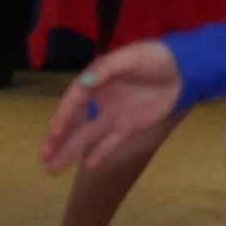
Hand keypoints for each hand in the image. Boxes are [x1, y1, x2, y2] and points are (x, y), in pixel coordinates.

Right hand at [41, 37, 185, 187]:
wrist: (182, 70)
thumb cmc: (155, 58)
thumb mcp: (130, 58)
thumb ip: (107, 70)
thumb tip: (85, 84)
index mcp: (96, 79)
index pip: (74, 100)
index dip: (63, 117)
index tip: (54, 133)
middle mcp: (100, 99)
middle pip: (75, 123)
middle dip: (59, 140)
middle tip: (43, 156)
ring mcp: (113, 115)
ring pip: (87, 136)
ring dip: (70, 151)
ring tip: (52, 168)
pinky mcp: (128, 127)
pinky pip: (110, 143)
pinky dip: (100, 154)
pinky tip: (87, 166)